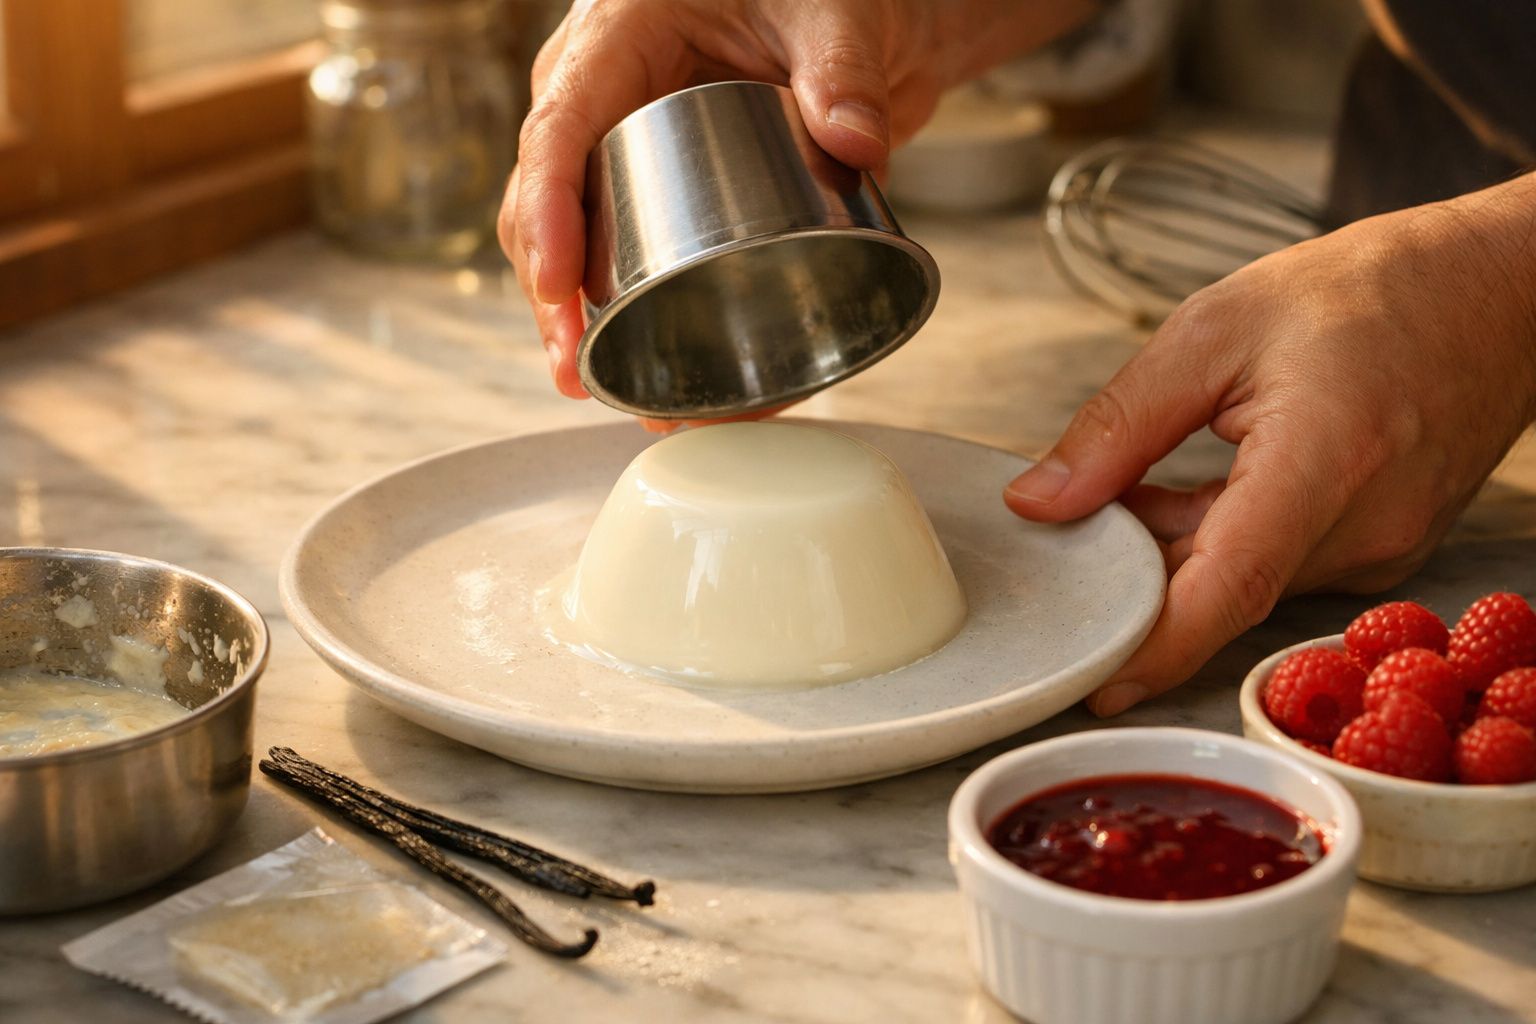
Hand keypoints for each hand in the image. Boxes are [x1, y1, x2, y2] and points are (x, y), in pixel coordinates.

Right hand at [499, 0, 1098, 398]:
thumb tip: (856, 141)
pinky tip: (652, 382)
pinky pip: (622, 260)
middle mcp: (602, 103)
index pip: (558, 132)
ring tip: (607, 392)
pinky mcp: (661, 201)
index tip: (560, 286)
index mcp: (615, 41)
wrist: (849, 19)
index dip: (549, 215)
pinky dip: (632, 321)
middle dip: (552, 297)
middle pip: (547, 207)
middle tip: (577, 368)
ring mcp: (625, 156)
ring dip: (581, 324)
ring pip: (574, 246)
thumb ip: (844, 70)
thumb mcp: (831, 12)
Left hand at [1004, 173, 1535, 715]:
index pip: (1228, 587)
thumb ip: (1121, 422)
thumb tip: (1040, 499)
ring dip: (1172, 555)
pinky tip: (1184, 495)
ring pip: (1242, 583)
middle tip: (1062, 548)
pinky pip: (1275, 568)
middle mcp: (1363, 530)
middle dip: (1133, 583)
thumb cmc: (1374, 290)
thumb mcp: (1217, 328)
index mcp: (1324, 464)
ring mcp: (1380, 550)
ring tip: (1129, 492)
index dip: (1153, 647)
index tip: (1089, 682)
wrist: (1500, 289)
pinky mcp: (1381, 551)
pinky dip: (1217, 544)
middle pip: (1221, 593)